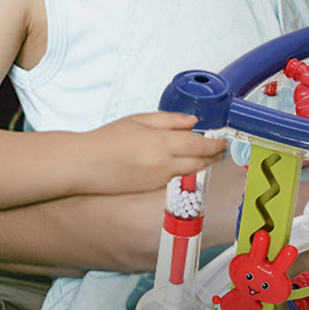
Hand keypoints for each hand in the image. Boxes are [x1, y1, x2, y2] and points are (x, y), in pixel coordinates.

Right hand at [82, 112, 227, 195]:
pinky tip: (189, 168)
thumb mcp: (140, 119)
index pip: (199, 145)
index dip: (215, 145)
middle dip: (214, 157)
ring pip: (190, 173)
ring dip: (203, 166)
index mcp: (162, 143)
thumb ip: (170, 120)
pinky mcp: (151, 190)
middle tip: (223, 152)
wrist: (85, 164)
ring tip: (211, 159)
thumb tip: (193, 123)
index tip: (223, 142)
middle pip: (199, 162)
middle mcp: (163, 164)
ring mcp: (158, 180)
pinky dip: (187, 174)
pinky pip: (176, 181)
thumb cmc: (109, 138)